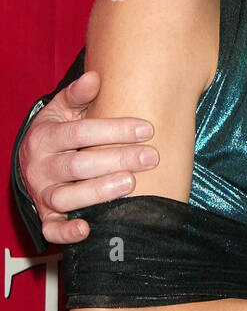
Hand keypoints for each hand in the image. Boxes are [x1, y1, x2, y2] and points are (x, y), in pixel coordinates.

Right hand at [19, 71, 158, 244]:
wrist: (31, 160)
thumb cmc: (58, 132)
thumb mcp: (62, 110)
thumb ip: (77, 95)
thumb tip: (95, 77)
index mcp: (46, 136)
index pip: (80, 132)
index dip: (114, 130)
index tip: (147, 129)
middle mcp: (40, 166)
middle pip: (77, 165)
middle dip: (116, 160)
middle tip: (150, 158)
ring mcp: (42, 193)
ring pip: (65, 197)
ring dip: (98, 192)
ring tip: (130, 184)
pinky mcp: (45, 216)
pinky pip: (51, 229)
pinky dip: (66, 233)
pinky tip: (88, 229)